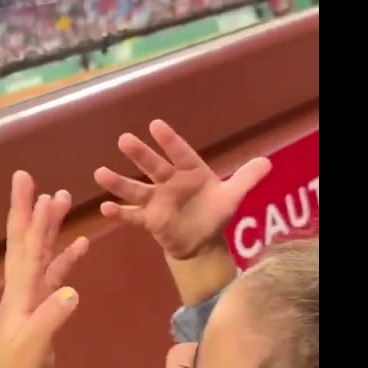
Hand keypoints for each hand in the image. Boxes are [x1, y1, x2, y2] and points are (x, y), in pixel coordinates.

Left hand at [0, 171, 89, 367]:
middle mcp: (22, 287)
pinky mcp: (40, 308)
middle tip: (33, 180)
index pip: (27, 247)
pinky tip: (81, 245)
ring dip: (50, 227)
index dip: (32, 217)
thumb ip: (52, 318)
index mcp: (20, 292)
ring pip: (40, 253)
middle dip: (31, 210)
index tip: (35, 188)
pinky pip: (54, 274)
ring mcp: (30, 296)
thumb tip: (72, 291)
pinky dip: (66, 258)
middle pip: (27, 240)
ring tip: (61, 199)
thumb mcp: (34, 346)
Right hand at [94, 119, 272, 259]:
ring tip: (100, 173)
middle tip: (124, 140)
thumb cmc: (213, 213)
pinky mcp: (150, 220)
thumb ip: (246, 178)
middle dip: (140, 154)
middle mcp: (170, 182)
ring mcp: (157, 200)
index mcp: (190, 171)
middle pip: (154, 166)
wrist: (201, 241)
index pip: (179, 153)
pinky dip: (119, 213)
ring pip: (136, 189)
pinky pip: (132, 215)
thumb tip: (267, 162)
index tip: (155, 125)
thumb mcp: (232, 196)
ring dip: (119, 182)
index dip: (168, 141)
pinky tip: (104, 209)